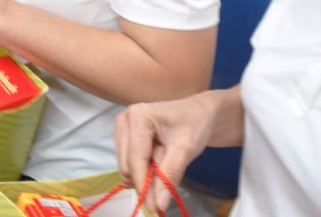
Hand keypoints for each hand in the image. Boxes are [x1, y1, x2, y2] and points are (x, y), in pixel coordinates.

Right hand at [114, 93, 224, 212]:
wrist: (198, 113)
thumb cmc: (194, 125)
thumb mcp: (186, 150)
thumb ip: (170, 176)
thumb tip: (159, 205)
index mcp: (138, 116)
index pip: (135, 159)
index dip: (143, 184)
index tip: (153, 208)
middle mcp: (124, 119)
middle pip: (127, 163)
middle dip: (145, 179)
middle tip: (167, 182)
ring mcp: (122, 127)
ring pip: (125, 165)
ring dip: (144, 173)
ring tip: (165, 162)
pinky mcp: (123, 135)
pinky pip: (128, 162)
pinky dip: (142, 169)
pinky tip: (156, 161)